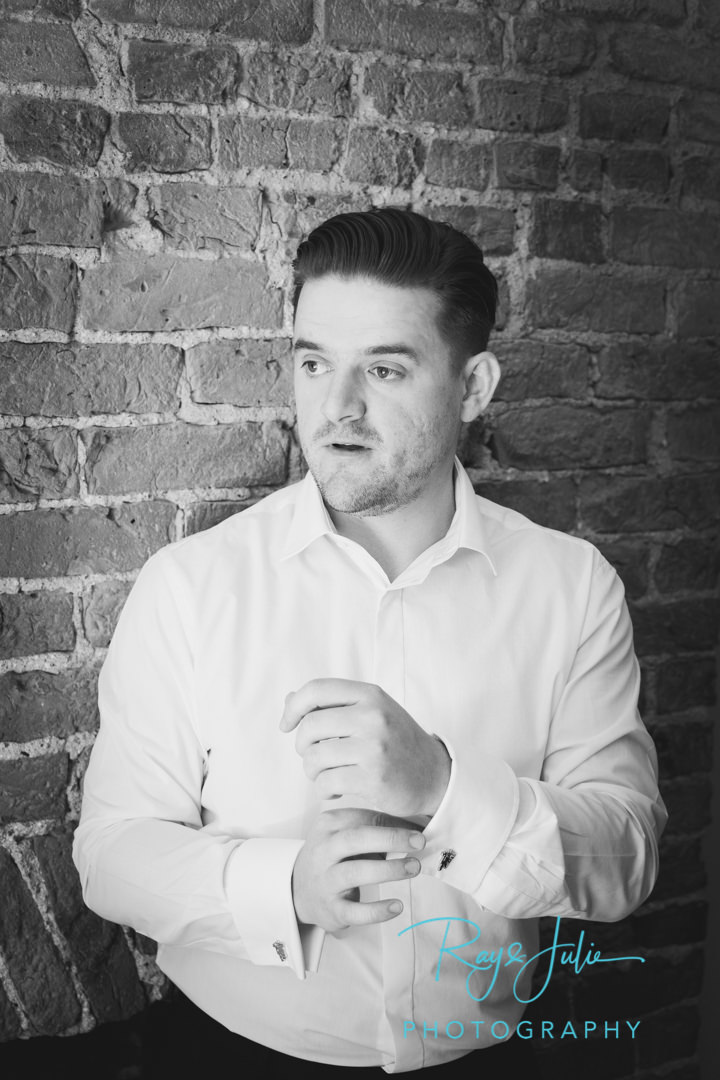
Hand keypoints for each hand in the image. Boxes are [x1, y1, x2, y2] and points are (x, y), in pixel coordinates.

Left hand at [280, 678, 450, 817]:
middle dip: (303, 746)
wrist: (433, 775)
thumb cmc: (395, 741)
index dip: (293, 707)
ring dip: (312, 771)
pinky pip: (325, 784)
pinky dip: (324, 790)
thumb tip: (289, 700)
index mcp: (370, 695)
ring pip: (313, 758)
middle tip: (315, 757)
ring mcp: (374, 748)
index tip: (287, 725)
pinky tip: (337, 790)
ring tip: (328, 774)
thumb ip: (332, 705)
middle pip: (309, 726)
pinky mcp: (373, 779)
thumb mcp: (370, 712)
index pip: (316, 689)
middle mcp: (372, 716)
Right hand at [291, 807, 425, 930]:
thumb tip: (416, 829)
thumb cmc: (333, 856)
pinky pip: (354, 911)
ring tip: (413, 868)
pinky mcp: (330, 908)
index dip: (393, 822)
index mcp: (329, 825)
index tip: (418, 830)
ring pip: (355, 872)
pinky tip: (397, 906)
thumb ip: (376, 828)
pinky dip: (377, 910)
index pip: (362, 818)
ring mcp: (325, 880)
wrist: (299, 889)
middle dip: (390, 838)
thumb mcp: (346, 834)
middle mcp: (323, 850)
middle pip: (355, 839)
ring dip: (388, 870)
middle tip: (419, 842)